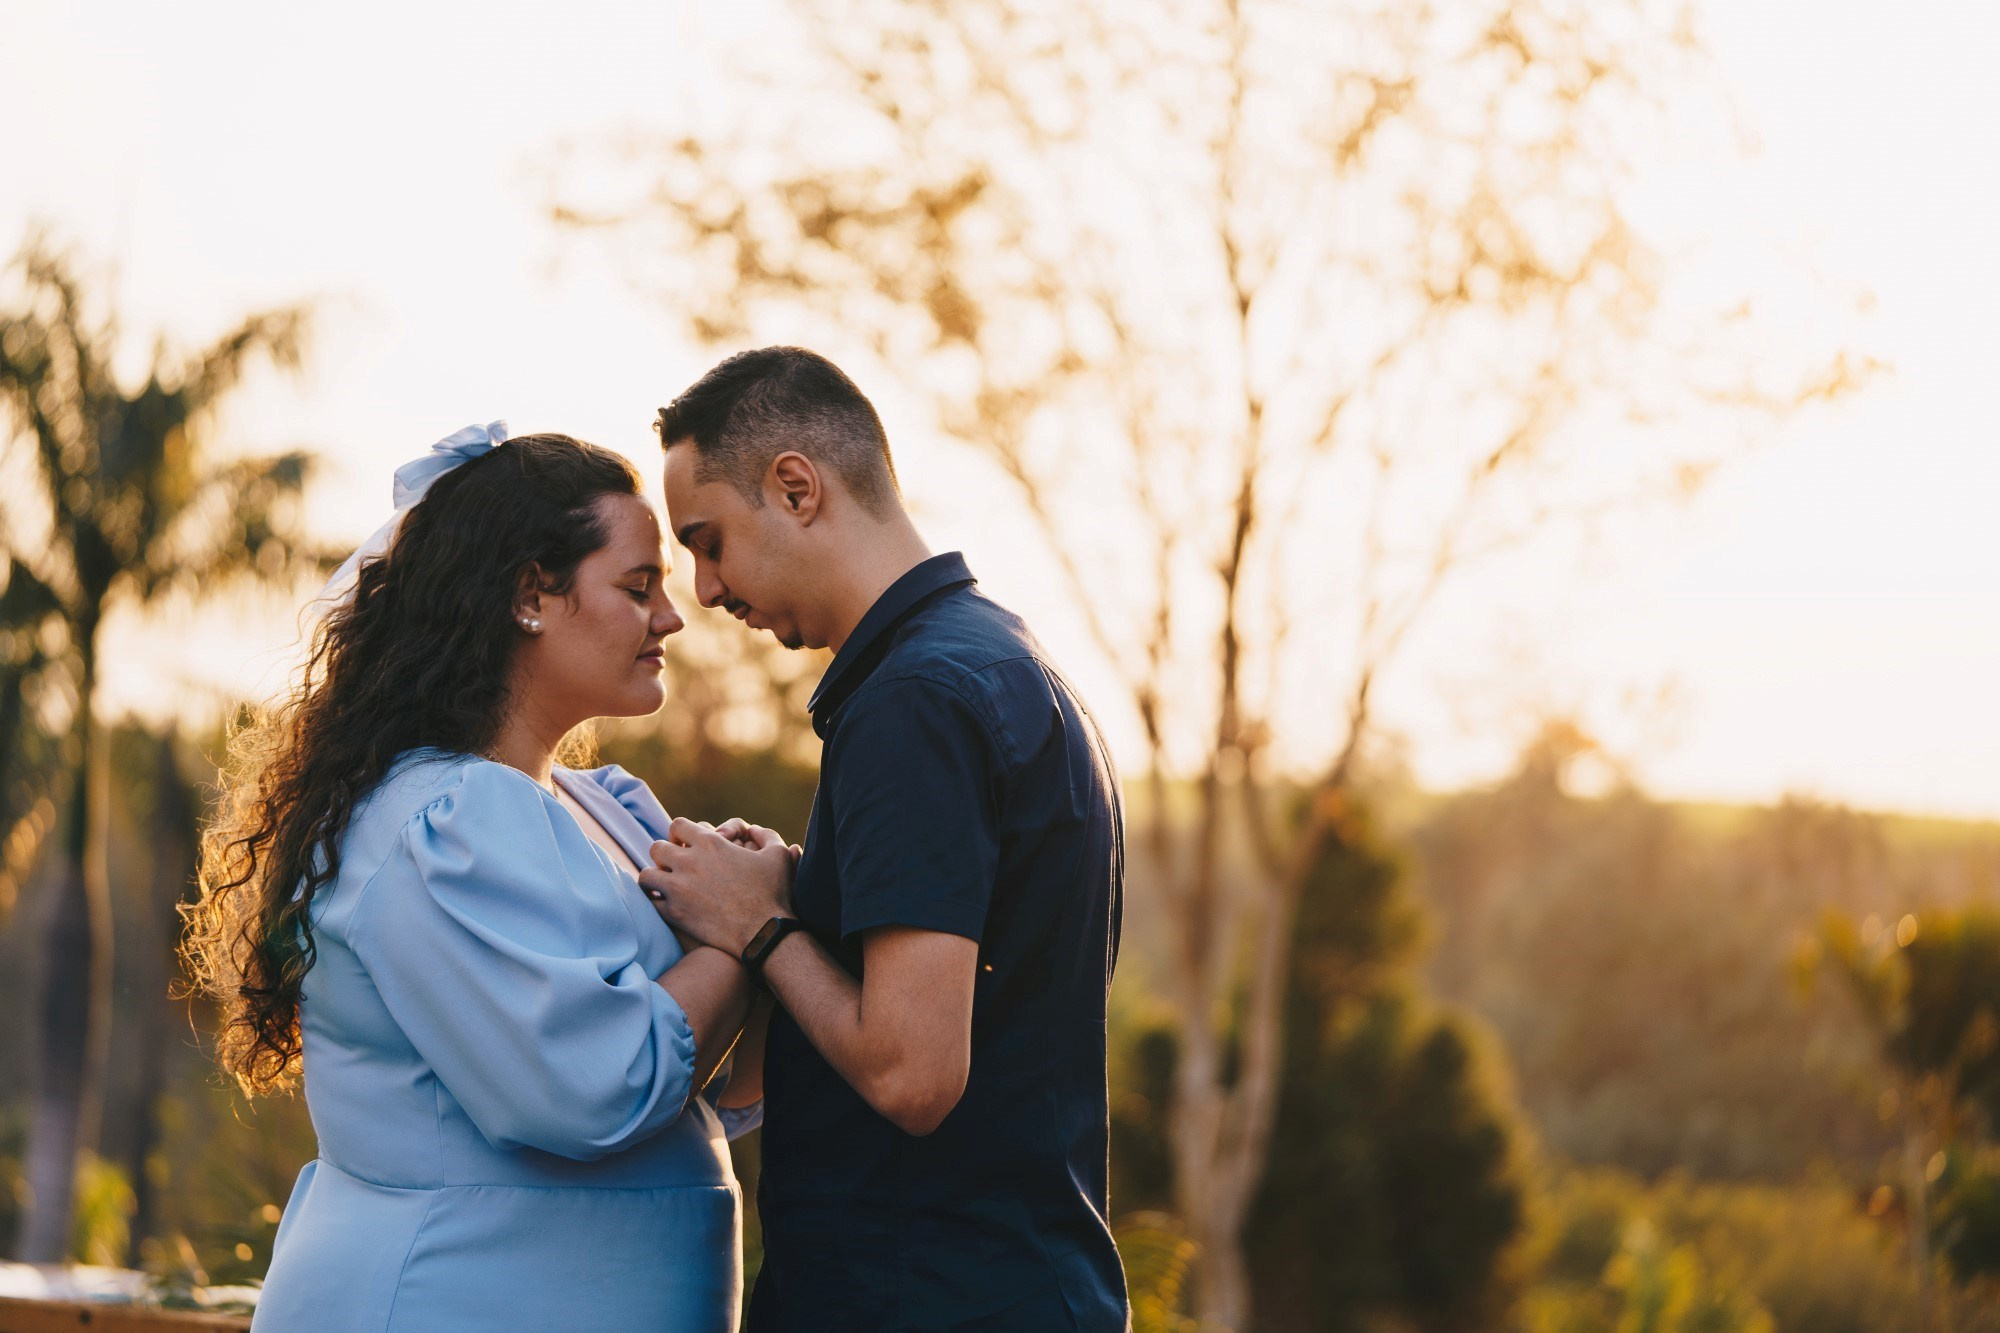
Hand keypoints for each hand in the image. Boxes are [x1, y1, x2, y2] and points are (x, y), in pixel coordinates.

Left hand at [639, 816, 796, 956]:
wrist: (764, 933)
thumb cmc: (773, 893)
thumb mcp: (778, 855)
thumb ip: (765, 835)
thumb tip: (753, 829)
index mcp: (710, 843)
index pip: (678, 826)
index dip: (678, 833)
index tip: (682, 843)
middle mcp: (689, 862)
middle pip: (657, 848)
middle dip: (663, 855)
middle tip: (671, 865)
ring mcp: (678, 888)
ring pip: (647, 875)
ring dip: (654, 878)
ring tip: (662, 885)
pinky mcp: (674, 913)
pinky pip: (650, 902)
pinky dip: (655, 902)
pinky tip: (664, 905)